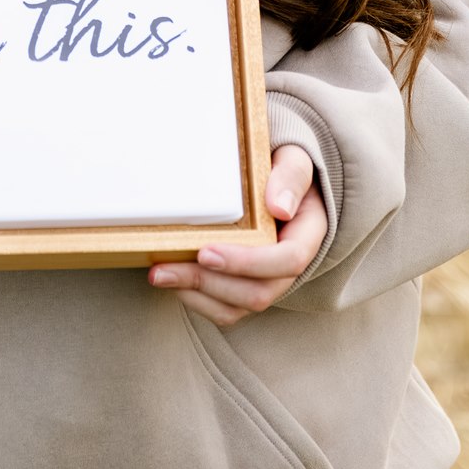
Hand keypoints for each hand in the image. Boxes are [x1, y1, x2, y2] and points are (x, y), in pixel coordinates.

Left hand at [146, 144, 327, 324]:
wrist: (277, 179)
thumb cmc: (284, 168)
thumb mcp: (293, 160)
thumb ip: (290, 177)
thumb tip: (280, 208)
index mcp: (307, 235)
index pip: (288, 260)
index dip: (248, 262)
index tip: (208, 251)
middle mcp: (289, 267)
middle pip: (258, 292)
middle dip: (211, 283)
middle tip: (168, 267)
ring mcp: (267, 280)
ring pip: (237, 306)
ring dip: (197, 295)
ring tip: (160, 275)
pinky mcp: (245, 285)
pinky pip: (225, 307)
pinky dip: (197, 299)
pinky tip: (172, 280)